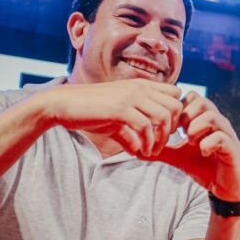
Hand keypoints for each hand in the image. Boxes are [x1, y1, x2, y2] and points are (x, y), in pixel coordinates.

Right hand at [41, 79, 182, 156]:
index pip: (176, 95)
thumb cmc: (88, 111)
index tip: (166, 132)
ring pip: (164, 116)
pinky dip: (147, 143)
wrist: (62, 105)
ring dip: (162, 138)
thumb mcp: (114, 121)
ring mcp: (131, 97)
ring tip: (152, 152)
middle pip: (176, 106)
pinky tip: (141, 153)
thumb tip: (138, 150)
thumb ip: (129, 133)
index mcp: (141, 86)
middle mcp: (140, 88)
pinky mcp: (120, 108)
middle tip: (161, 144)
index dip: (176, 115)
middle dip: (173, 128)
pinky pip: (145, 127)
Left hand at [150, 92, 239, 201]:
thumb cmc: (204, 167)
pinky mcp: (232, 148)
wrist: (225, 188)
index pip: (192, 97)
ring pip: (211, 116)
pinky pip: (220, 137)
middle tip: (180, 134)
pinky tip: (203, 153)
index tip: (172, 128)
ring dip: (195, 130)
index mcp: (205, 120)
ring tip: (190, 143)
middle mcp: (218, 123)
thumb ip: (162, 150)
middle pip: (202, 101)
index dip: (178, 110)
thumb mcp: (178, 156)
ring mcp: (227, 134)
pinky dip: (207, 144)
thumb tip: (137, 151)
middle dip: (186, 117)